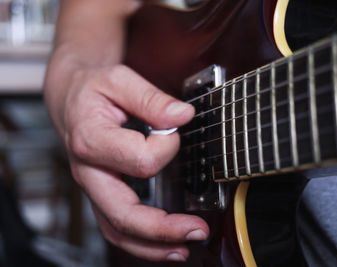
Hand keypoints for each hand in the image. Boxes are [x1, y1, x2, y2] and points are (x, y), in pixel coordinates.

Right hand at [44, 64, 208, 261]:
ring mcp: (94, 188)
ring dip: (153, 245)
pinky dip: (141, 242)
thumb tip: (183, 116)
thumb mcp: (119, 79)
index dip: (168, 146)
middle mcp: (89, 171)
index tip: (174, 128)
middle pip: (123, 214)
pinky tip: (165, 244)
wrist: (69, 98)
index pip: (140, 159)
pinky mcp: (101, 194)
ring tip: (184, 248)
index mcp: (91, 139)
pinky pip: (117, 227)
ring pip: (117, 230)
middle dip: (162, 228)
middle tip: (197, 229)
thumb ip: (151, 99)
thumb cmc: (92, 89)